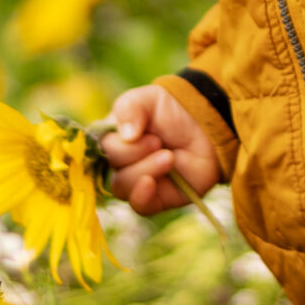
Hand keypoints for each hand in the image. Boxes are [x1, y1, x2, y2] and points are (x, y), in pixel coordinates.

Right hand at [103, 83, 222, 213]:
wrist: (207, 127)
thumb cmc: (172, 112)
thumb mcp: (149, 98)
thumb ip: (130, 107)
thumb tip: (125, 134)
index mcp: (110, 139)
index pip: (97, 148)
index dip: (116, 144)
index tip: (137, 133)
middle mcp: (118, 163)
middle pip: (109, 167)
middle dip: (134, 153)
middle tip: (158, 141)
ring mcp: (135, 182)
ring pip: (123, 186)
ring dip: (146, 169)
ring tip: (169, 156)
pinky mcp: (156, 198)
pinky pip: (139, 206)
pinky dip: (141, 196)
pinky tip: (151, 183)